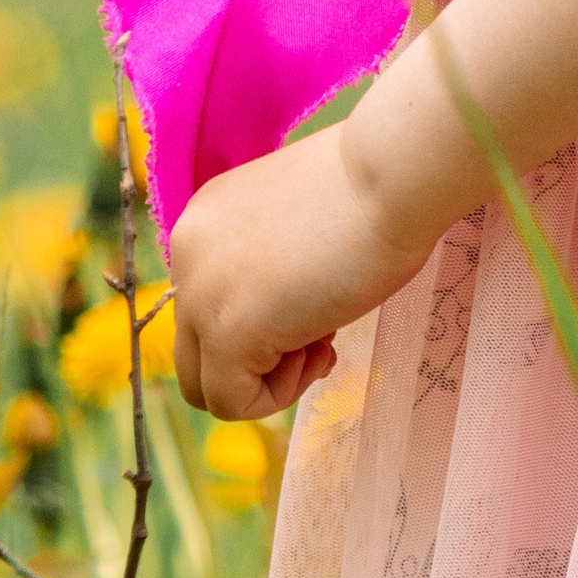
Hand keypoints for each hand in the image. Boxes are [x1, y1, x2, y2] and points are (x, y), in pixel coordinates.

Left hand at [168, 122, 431, 420]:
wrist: (390, 175)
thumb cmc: (372, 188)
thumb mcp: (298, 226)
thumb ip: (271, 263)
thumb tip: (282, 314)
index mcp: (205, 224)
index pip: (209, 305)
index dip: (265, 321)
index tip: (317, 305)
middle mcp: (186, 257)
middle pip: (196, 350)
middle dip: (258, 358)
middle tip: (319, 335)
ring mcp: (200, 296)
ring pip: (204, 384)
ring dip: (267, 380)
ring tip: (322, 342)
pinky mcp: (227, 333)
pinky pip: (229, 401)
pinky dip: (275, 397)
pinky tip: (320, 354)